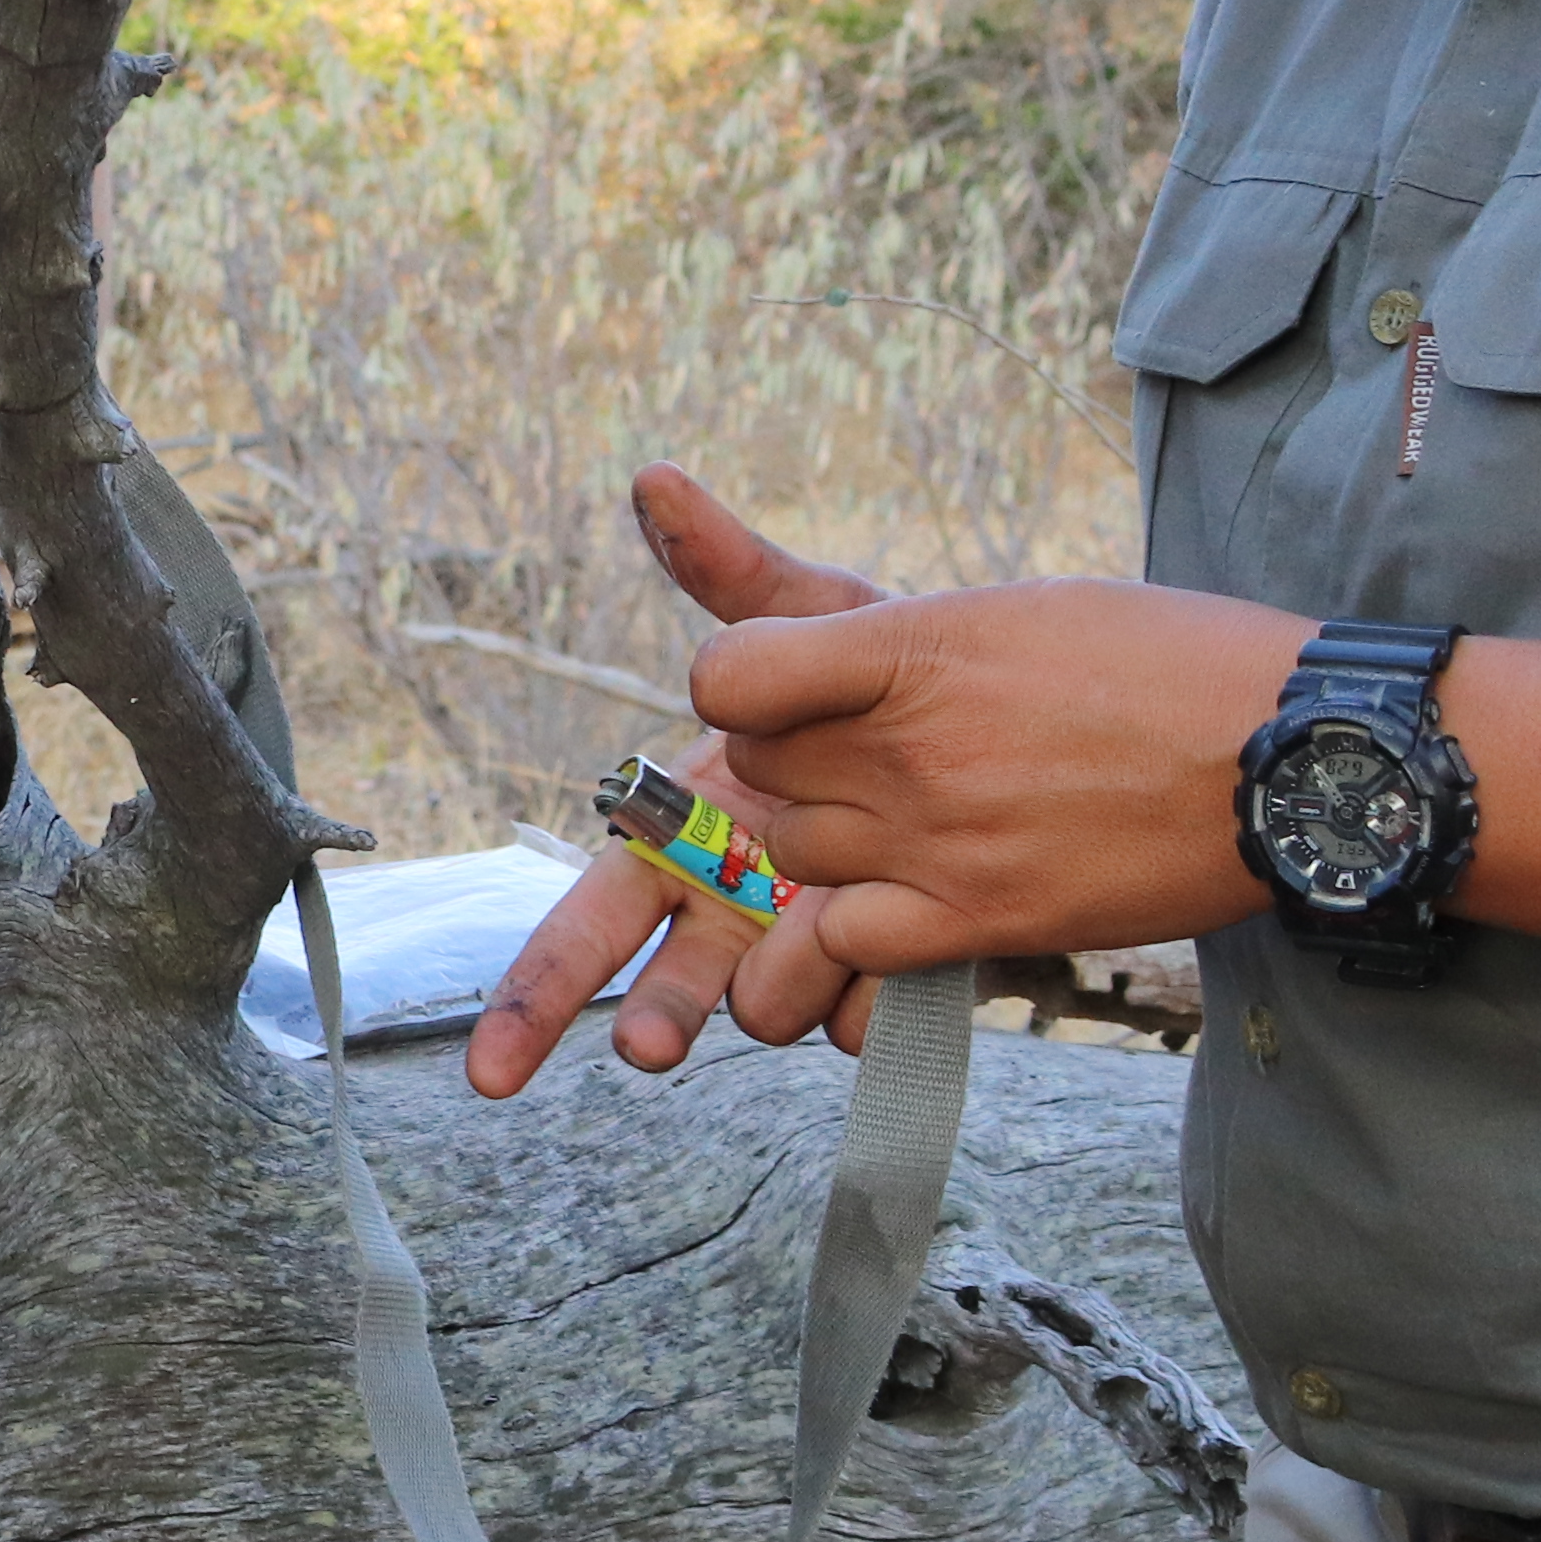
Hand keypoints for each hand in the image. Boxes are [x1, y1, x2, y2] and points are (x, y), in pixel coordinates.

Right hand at [462, 471, 890, 1094]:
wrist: (1045, 715)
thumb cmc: (899, 658)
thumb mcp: (821, 611)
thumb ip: (734, 569)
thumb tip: (656, 478)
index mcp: (687, 827)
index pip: (591, 916)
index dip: (538, 989)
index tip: (495, 1063)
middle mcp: (736, 897)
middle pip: (661, 977)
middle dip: (645, 1015)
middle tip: (646, 1047)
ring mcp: (813, 936)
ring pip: (762, 1001)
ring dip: (761, 1006)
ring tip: (776, 1007)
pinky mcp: (898, 963)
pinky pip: (867, 1008)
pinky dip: (866, 1003)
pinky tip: (887, 982)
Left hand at [466, 463, 1295, 1092]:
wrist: (1298, 754)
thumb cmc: (1143, 662)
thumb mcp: (975, 605)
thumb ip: (791, 581)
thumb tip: (641, 481)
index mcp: (907, 638)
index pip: (725, 679)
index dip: (734, 701)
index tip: (772, 708)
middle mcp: (908, 738)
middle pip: (747, 784)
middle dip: (767, 801)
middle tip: (833, 798)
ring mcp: (939, 835)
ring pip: (775, 876)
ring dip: (781, 890)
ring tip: (839, 877)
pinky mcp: (977, 920)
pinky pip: (833, 958)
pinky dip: (822, 969)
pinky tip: (858, 956)